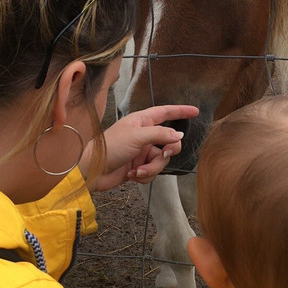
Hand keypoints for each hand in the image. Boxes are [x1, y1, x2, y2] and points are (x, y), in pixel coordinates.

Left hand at [82, 104, 199, 191]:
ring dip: (152, 168)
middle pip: (168, 142)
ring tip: (137, 171)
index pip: (164, 112)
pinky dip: (145, 175)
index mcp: (141, 121)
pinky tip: (132, 176)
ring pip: (160, 160)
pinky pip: (151, 171)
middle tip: (164, 154)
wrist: (92, 170)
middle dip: (167, 151)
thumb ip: (160, 134)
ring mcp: (140, 152)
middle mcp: (143, 135)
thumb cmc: (110, 147)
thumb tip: (179, 136)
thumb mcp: (137, 137)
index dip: (180, 111)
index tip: (195, 111)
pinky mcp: (137, 167)